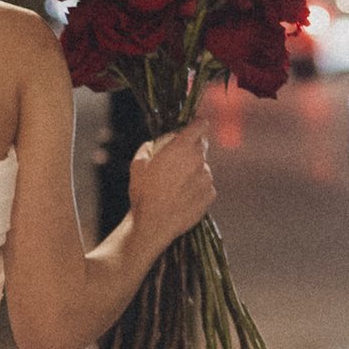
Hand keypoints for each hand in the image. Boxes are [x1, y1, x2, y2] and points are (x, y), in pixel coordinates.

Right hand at [130, 123, 215, 252]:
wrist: (153, 224)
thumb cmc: (143, 193)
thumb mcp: (138, 164)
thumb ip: (149, 147)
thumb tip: (154, 144)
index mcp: (181, 148)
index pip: (200, 126)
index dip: (197, 125)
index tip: (194, 126)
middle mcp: (198, 160)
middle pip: (202, 146)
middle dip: (192, 149)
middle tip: (177, 161)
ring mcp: (206, 178)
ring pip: (203, 167)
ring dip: (194, 171)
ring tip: (176, 185)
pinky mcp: (210, 194)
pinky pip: (206, 186)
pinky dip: (197, 188)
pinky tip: (183, 196)